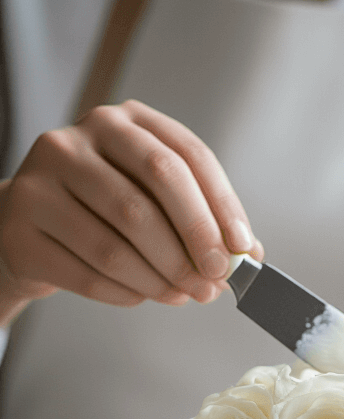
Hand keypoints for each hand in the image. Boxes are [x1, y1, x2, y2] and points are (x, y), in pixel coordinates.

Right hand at [0, 100, 262, 326]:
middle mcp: (77, 140)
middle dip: (193, 240)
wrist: (27, 230)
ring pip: (118, 239)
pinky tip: (142, 296)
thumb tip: (247, 255)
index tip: (241, 248)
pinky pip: (88, 271)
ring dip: (161, 277)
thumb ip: (198, 220)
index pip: (184, 154)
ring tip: (182, 295)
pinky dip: (126, 293)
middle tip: (213, 279)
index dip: (220, 204)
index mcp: (122, 122)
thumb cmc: (99, 214)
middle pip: (152, 188)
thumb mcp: (149, 200)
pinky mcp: (22, 226)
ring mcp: (42, 180)